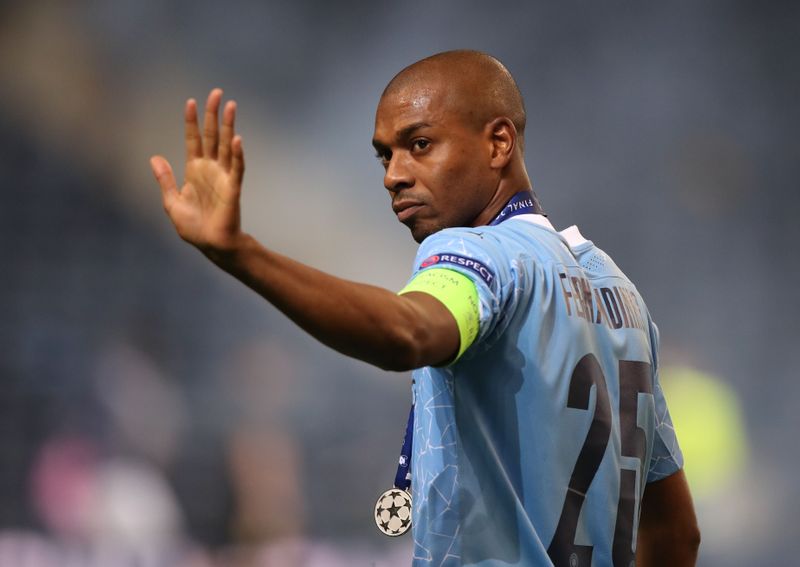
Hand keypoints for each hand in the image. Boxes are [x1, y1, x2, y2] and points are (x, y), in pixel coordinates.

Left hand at [150, 88, 244, 257]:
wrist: (211, 245)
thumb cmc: (194, 227)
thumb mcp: (172, 202)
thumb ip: (164, 180)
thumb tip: (154, 157)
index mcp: (195, 170)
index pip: (193, 139)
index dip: (192, 121)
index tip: (191, 101)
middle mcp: (210, 169)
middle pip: (212, 135)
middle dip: (213, 114)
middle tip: (217, 93)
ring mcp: (223, 176)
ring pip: (226, 145)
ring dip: (228, 126)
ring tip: (231, 105)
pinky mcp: (233, 188)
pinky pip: (236, 168)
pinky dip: (236, 154)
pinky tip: (236, 139)